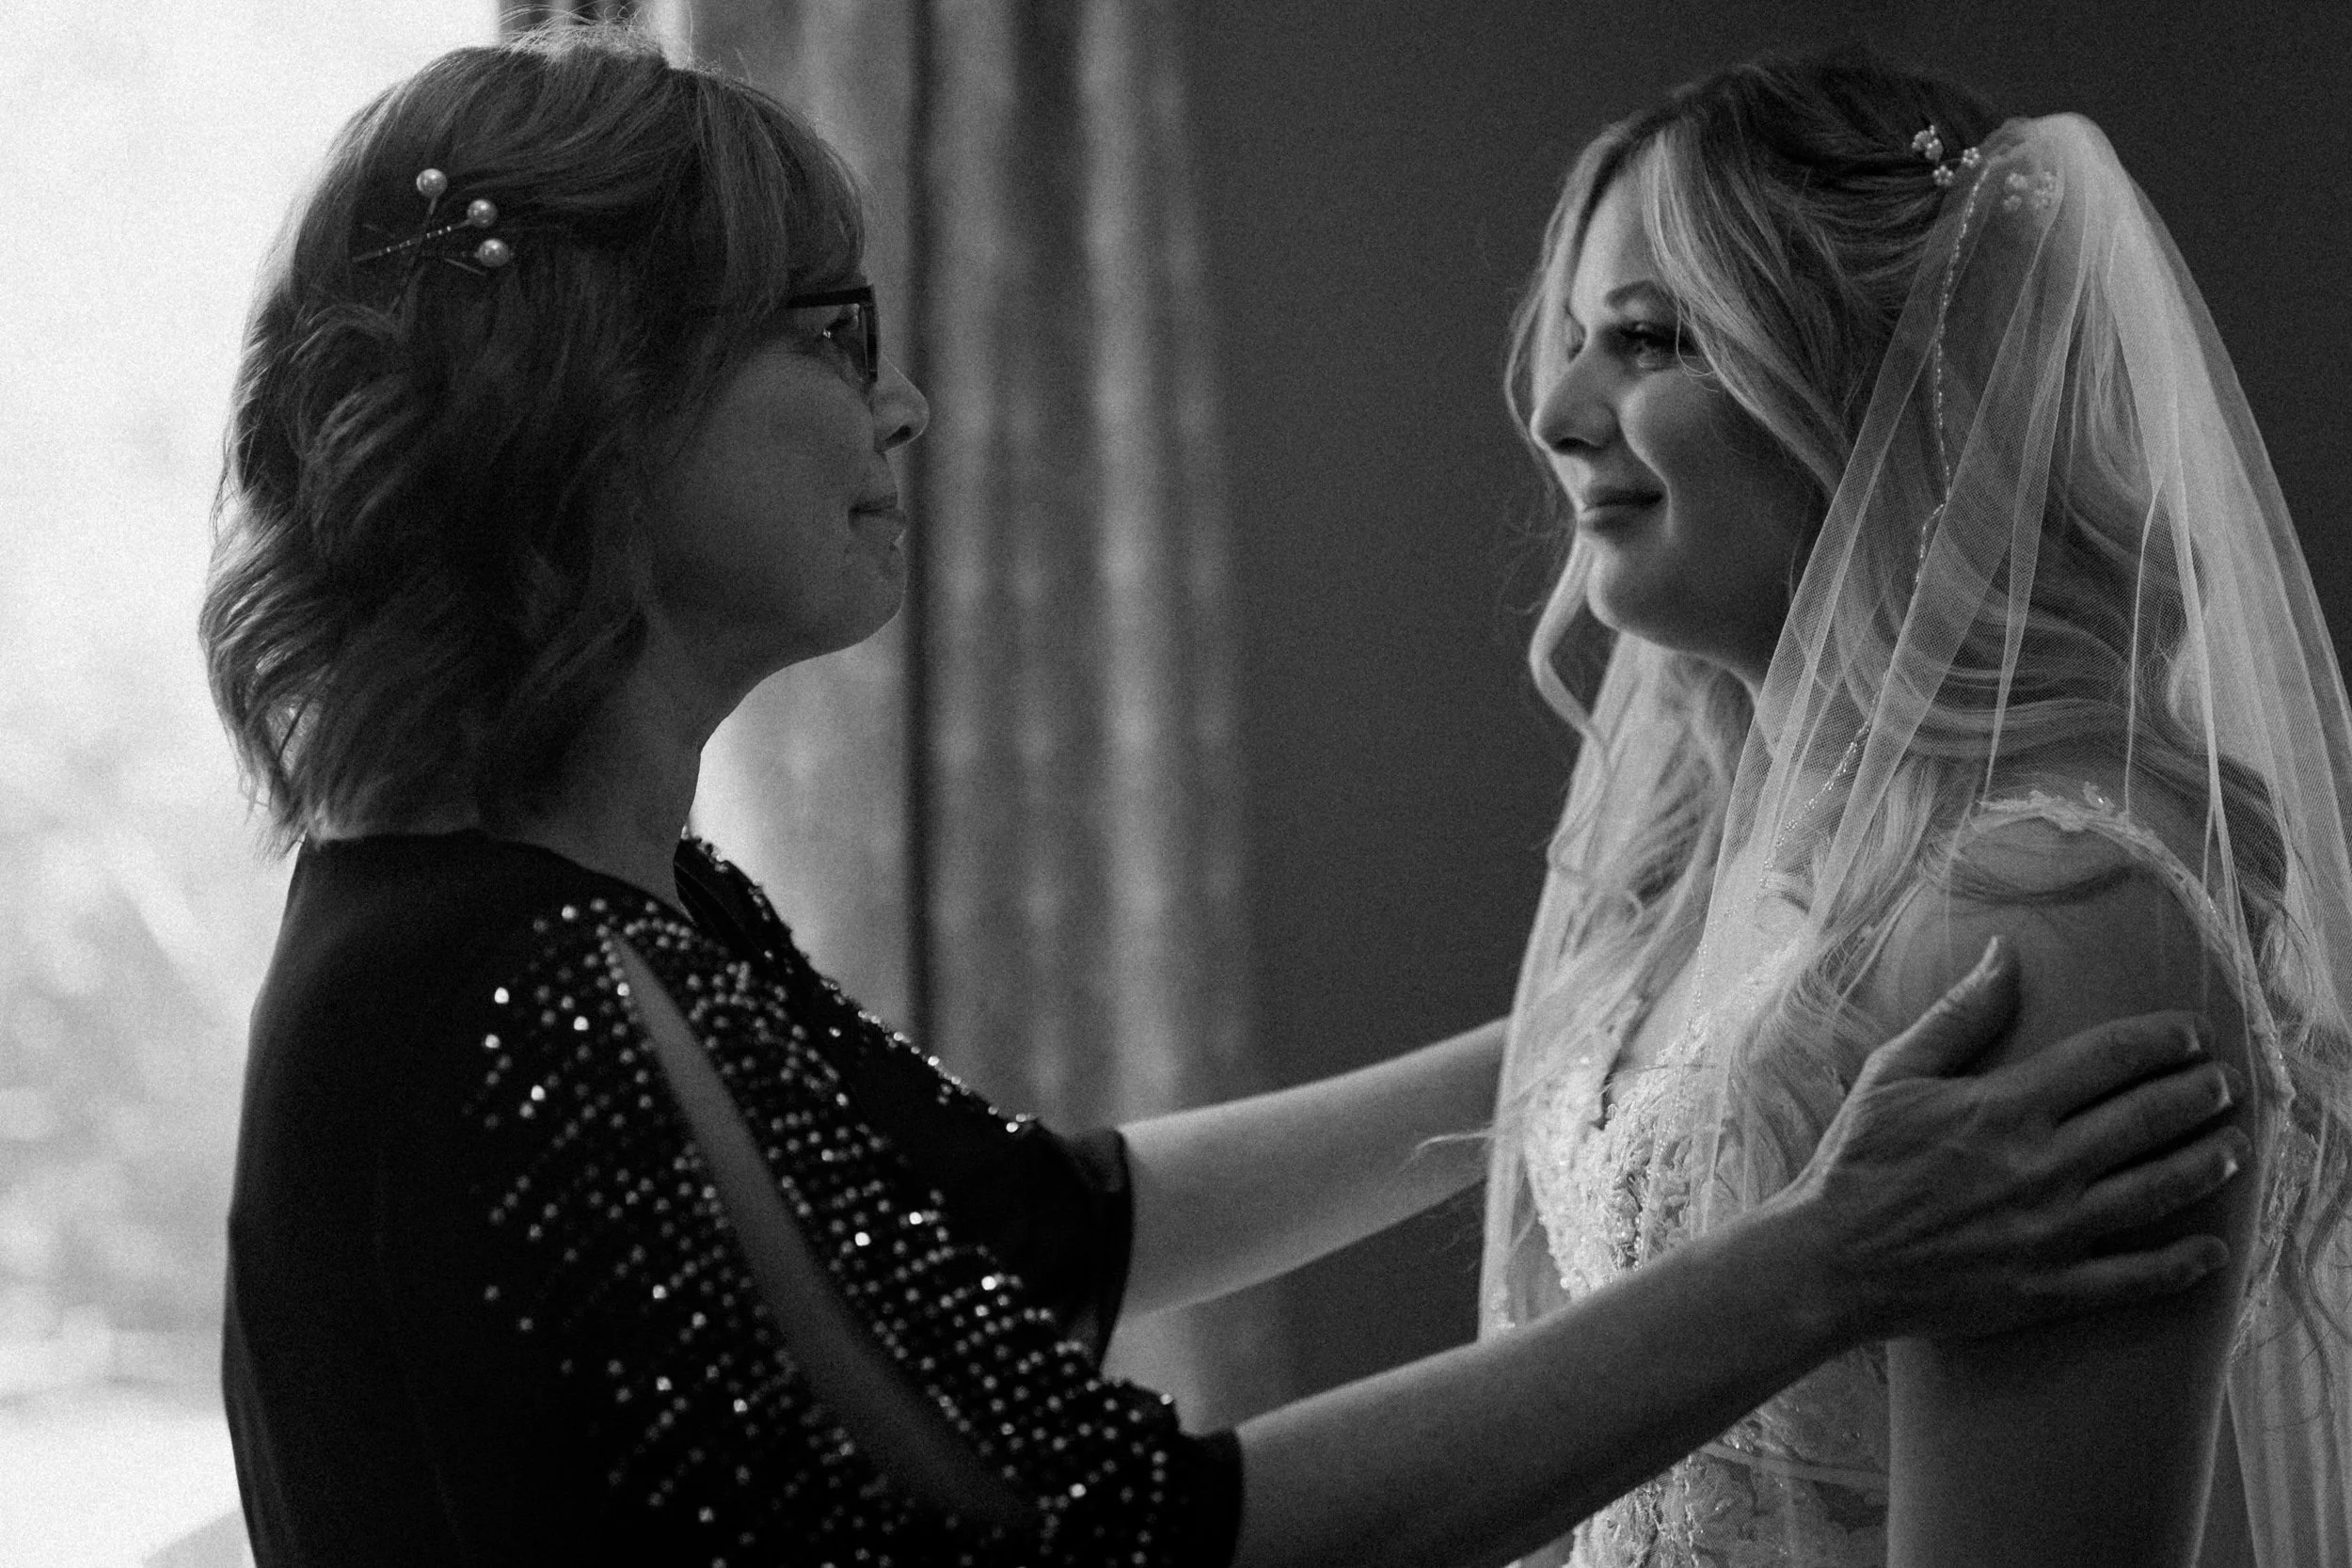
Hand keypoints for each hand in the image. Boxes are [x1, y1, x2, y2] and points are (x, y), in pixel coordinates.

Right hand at [1777, 936, 2245, 1342]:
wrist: (1831, 1262)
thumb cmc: (1856, 1161)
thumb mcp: (1893, 1073)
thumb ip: (1958, 1014)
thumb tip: (2005, 953)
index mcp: (2004, 1107)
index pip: (2110, 1058)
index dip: (2163, 1040)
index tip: (2192, 1034)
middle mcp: (2040, 1166)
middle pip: (2149, 1120)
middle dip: (2201, 1095)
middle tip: (2226, 1084)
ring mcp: (2051, 1232)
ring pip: (2157, 1192)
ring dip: (2208, 1165)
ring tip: (2235, 1148)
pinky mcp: (2049, 1288)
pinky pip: (2135, 1279)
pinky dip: (2182, 1265)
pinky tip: (2213, 1252)